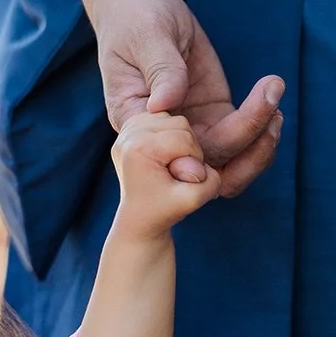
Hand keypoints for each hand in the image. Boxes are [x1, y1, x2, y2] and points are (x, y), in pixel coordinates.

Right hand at [90, 0, 283, 199]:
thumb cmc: (134, 18)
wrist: (142, 6)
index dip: (193, 159)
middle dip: (244, 151)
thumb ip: (160, 69)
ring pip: (229, 163)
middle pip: (206, 169)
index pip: (164, 155)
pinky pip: (242, 138)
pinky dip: (262, 126)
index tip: (226, 140)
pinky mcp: (214, 115)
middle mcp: (163, 136)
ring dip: (259, 146)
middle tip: (272, 117)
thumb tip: (167, 104)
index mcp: (134, 121)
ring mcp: (192, 128)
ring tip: (277, 108)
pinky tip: (272, 97)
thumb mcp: (146, 37)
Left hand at [110, 109, 214, 238]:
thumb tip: (205, 162)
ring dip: (179, 139)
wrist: (138, 217)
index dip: (195, 159)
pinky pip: (162, 119)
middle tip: (179, 169)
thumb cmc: (164, 210)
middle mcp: (128, 135)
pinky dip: (169, 134)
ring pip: (172, 119)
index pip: (186, 138)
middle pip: (179, 123)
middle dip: (188, 147)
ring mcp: (126, 130)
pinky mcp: (129, 128)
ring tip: (171, 162)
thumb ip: (209, 182)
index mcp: (140, 149)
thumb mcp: (192, 201)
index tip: (183, 177)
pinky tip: (163, 153)